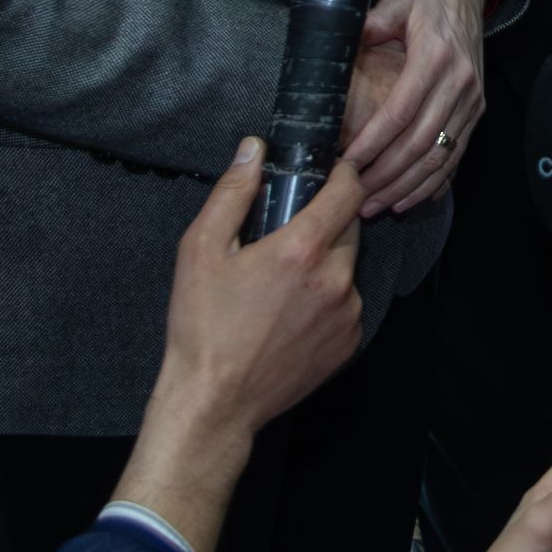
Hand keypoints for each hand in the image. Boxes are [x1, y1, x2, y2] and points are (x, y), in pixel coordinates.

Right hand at [118, 140, 369, 551]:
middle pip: (350, 227)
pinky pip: (348, 303)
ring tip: (285, 276)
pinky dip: (329, 297)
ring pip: (349, 266)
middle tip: (291, 227)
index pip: (348, 191)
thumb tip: (254, 149)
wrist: (215, 402)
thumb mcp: (200, 250)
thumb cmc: (202, 325)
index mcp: (302, 250)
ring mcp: (348, 314)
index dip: (344, 172)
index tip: (332, 167)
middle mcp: (336, 280)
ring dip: (328, 260)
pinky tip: (292, 310)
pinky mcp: (350, 343)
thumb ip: (232, 193)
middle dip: (329, 218)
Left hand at [346, 0, 487, 215]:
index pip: (401, 112)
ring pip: (440, 156)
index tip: (347, 165)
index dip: (373, 143)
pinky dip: (434, 183)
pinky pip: (456, 156)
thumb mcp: (396, 2)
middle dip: (386, 175)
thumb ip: (371, 23)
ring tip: (377, 205)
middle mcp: (459, 83)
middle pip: (420, 142)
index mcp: (436, 58)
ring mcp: (472, 101)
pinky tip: (409, 199)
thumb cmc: (424, 2)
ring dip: (407, 186)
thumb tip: (338, 44)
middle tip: (355, 197)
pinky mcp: (477, 111)